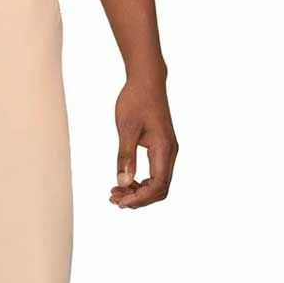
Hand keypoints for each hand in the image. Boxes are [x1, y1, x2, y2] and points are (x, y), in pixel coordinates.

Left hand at [111, 75, 177, 208]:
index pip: (158, 185)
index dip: (139, 198)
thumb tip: (122, 182)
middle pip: (160, 189)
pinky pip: (155, 174)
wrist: (147, 81)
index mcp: (164, 149)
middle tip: (114, 200)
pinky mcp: (161, 149)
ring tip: (115, 193)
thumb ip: (125, 156)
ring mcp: (167, 151)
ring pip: (158, 184)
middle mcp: (169, 153)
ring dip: (138, 192)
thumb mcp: (126, 128)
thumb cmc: (136, 100)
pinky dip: (140, 183)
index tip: (119, 201)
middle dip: (138, 199)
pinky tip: (124, 182)